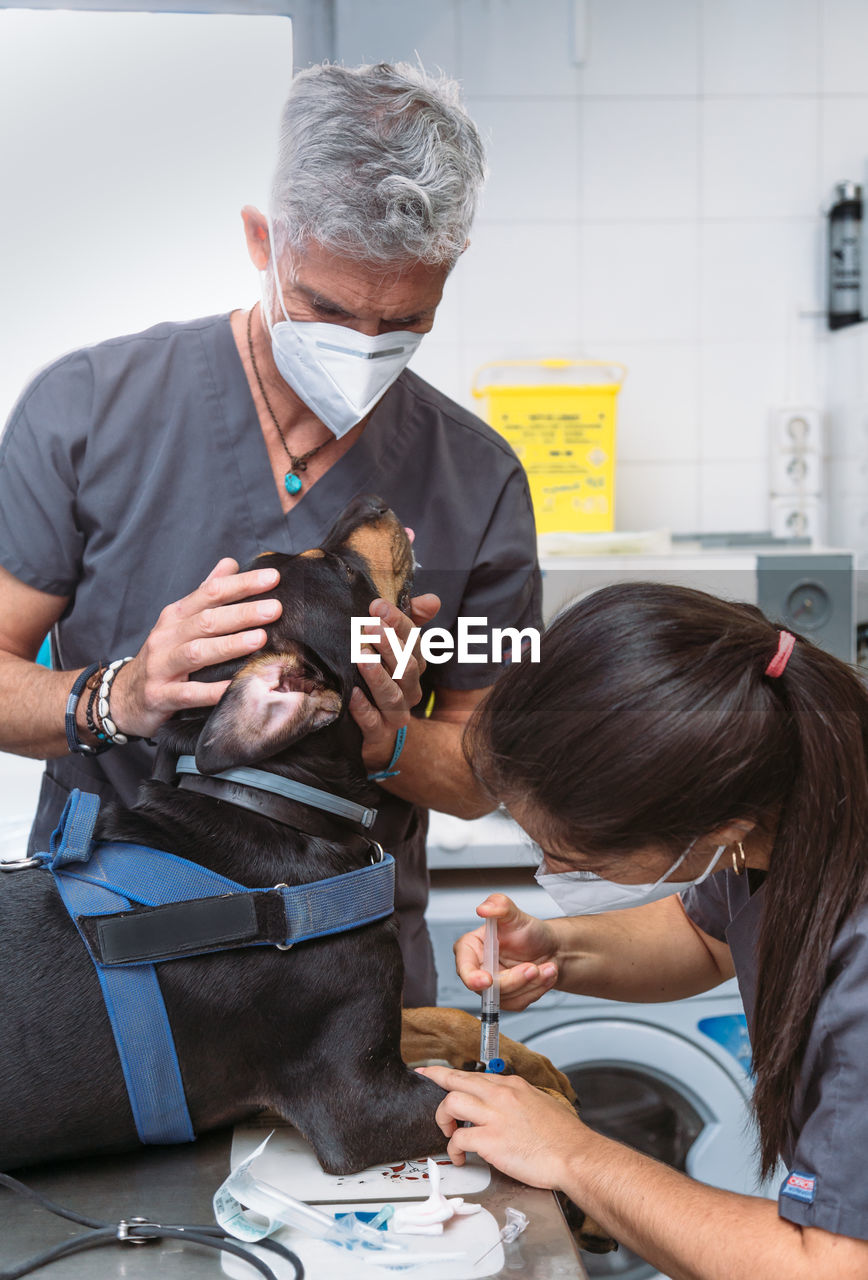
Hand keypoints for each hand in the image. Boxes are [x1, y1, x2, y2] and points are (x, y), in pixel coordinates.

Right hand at [107, 559, 281, 738]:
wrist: (123, 696)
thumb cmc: (163, 655)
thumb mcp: (180, 621)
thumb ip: (205, 593)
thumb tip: (231, 563)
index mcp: (176, 615)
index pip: (210, 592)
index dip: (241, 584)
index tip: (272, 578)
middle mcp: (167, 636)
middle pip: (207, 620)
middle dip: (242, 613)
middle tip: (275, 608)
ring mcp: (161, 666)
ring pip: (197, 652)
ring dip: (229, 645)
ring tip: (260, 639)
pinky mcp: (160, 696)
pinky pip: (189, 693)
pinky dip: (212, 691)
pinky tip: (235, 686)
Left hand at [349, 592, 438, 773]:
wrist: (374, 733)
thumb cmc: (380, 679)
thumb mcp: (390, 647)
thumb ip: (408, 621)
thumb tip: (433, 600)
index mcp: (414, 666)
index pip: (413, 642)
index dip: (398, 623)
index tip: (377, 606)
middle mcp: (410, 690)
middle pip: (406, 667)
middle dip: (389, 646)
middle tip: (369, 627)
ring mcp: (395, 714)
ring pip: (393, 695)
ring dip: (378, 676)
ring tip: (361, 658)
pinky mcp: (378, 734)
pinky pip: (373, 722)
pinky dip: (364, 709)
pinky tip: (353, 694)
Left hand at [416, 1065, 583, 1188]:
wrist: (575, 1155)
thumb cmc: (564, 1137)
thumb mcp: (541, 1104)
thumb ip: (519, 1101)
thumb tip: (507, 1107)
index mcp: (513, 1086)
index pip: (475, 1075)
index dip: (452, 1074)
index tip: (436, 1072)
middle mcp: (501, 1095)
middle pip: (456, 1080)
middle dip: (436, 1079)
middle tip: (424, 1079)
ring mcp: (494, 1116)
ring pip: (451, 1103)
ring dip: (443, 1118)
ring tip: (448, 1131)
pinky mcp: (490, 1140)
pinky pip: (458, 1138)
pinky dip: (454, 1149)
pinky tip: (460, 1157)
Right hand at [455, 894, 559, 1010]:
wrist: (549, 948)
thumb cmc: (528, 931)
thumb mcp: (515, 914)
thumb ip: (500, 905)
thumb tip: (484, 908)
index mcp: (472, 948)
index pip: (464, 966)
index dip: (472, 976)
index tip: (487, 980)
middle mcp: (478, 969)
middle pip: (488, 987)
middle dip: (515, 979)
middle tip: (534, 968)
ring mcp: (492, 987)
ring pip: (506, 997)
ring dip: (532, 984)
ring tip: (546, 967)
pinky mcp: (507, 999)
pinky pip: (519, 1003)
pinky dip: (537, 990)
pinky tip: (545, 975)